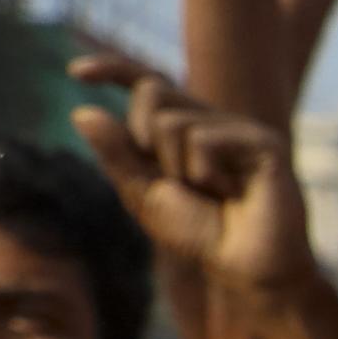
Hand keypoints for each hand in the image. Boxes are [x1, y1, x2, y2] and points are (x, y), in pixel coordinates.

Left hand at [68, 56, 317, 297]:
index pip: (149, 85)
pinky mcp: (263, 143)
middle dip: (143, 138)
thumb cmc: (201, 234)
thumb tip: (82, 112)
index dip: (114, 70)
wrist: (246, 268)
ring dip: (176, 168)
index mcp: (186, 129)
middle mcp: (214, 121)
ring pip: (172, 121)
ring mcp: (240, 130)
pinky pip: (204, 139)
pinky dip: (203, 173)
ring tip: (212, 194)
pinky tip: (230, 193)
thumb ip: (118, 154)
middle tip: (175, 180)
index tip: (74, 73)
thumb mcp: (145, 194)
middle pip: (153, 93)